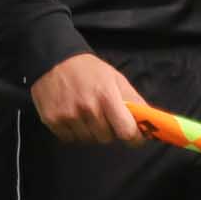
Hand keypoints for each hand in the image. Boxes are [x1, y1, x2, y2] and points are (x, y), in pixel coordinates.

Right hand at [32, 52, 147, 146]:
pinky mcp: (52, 120)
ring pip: (88, 140)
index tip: (134, 138)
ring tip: (86, 115)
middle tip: (104, 118)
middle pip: (106, 138)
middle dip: (109, 131)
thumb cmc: (89, 70)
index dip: (133, 138)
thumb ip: (133, 101)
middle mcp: (87, 107)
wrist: (54, 60)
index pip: (126, 131)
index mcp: (107, 96)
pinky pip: (69, 139)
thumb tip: (149, 122)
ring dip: (90, 132)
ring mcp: (68, 115)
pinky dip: (73, 132)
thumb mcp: (115, 79)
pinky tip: (72, 117)